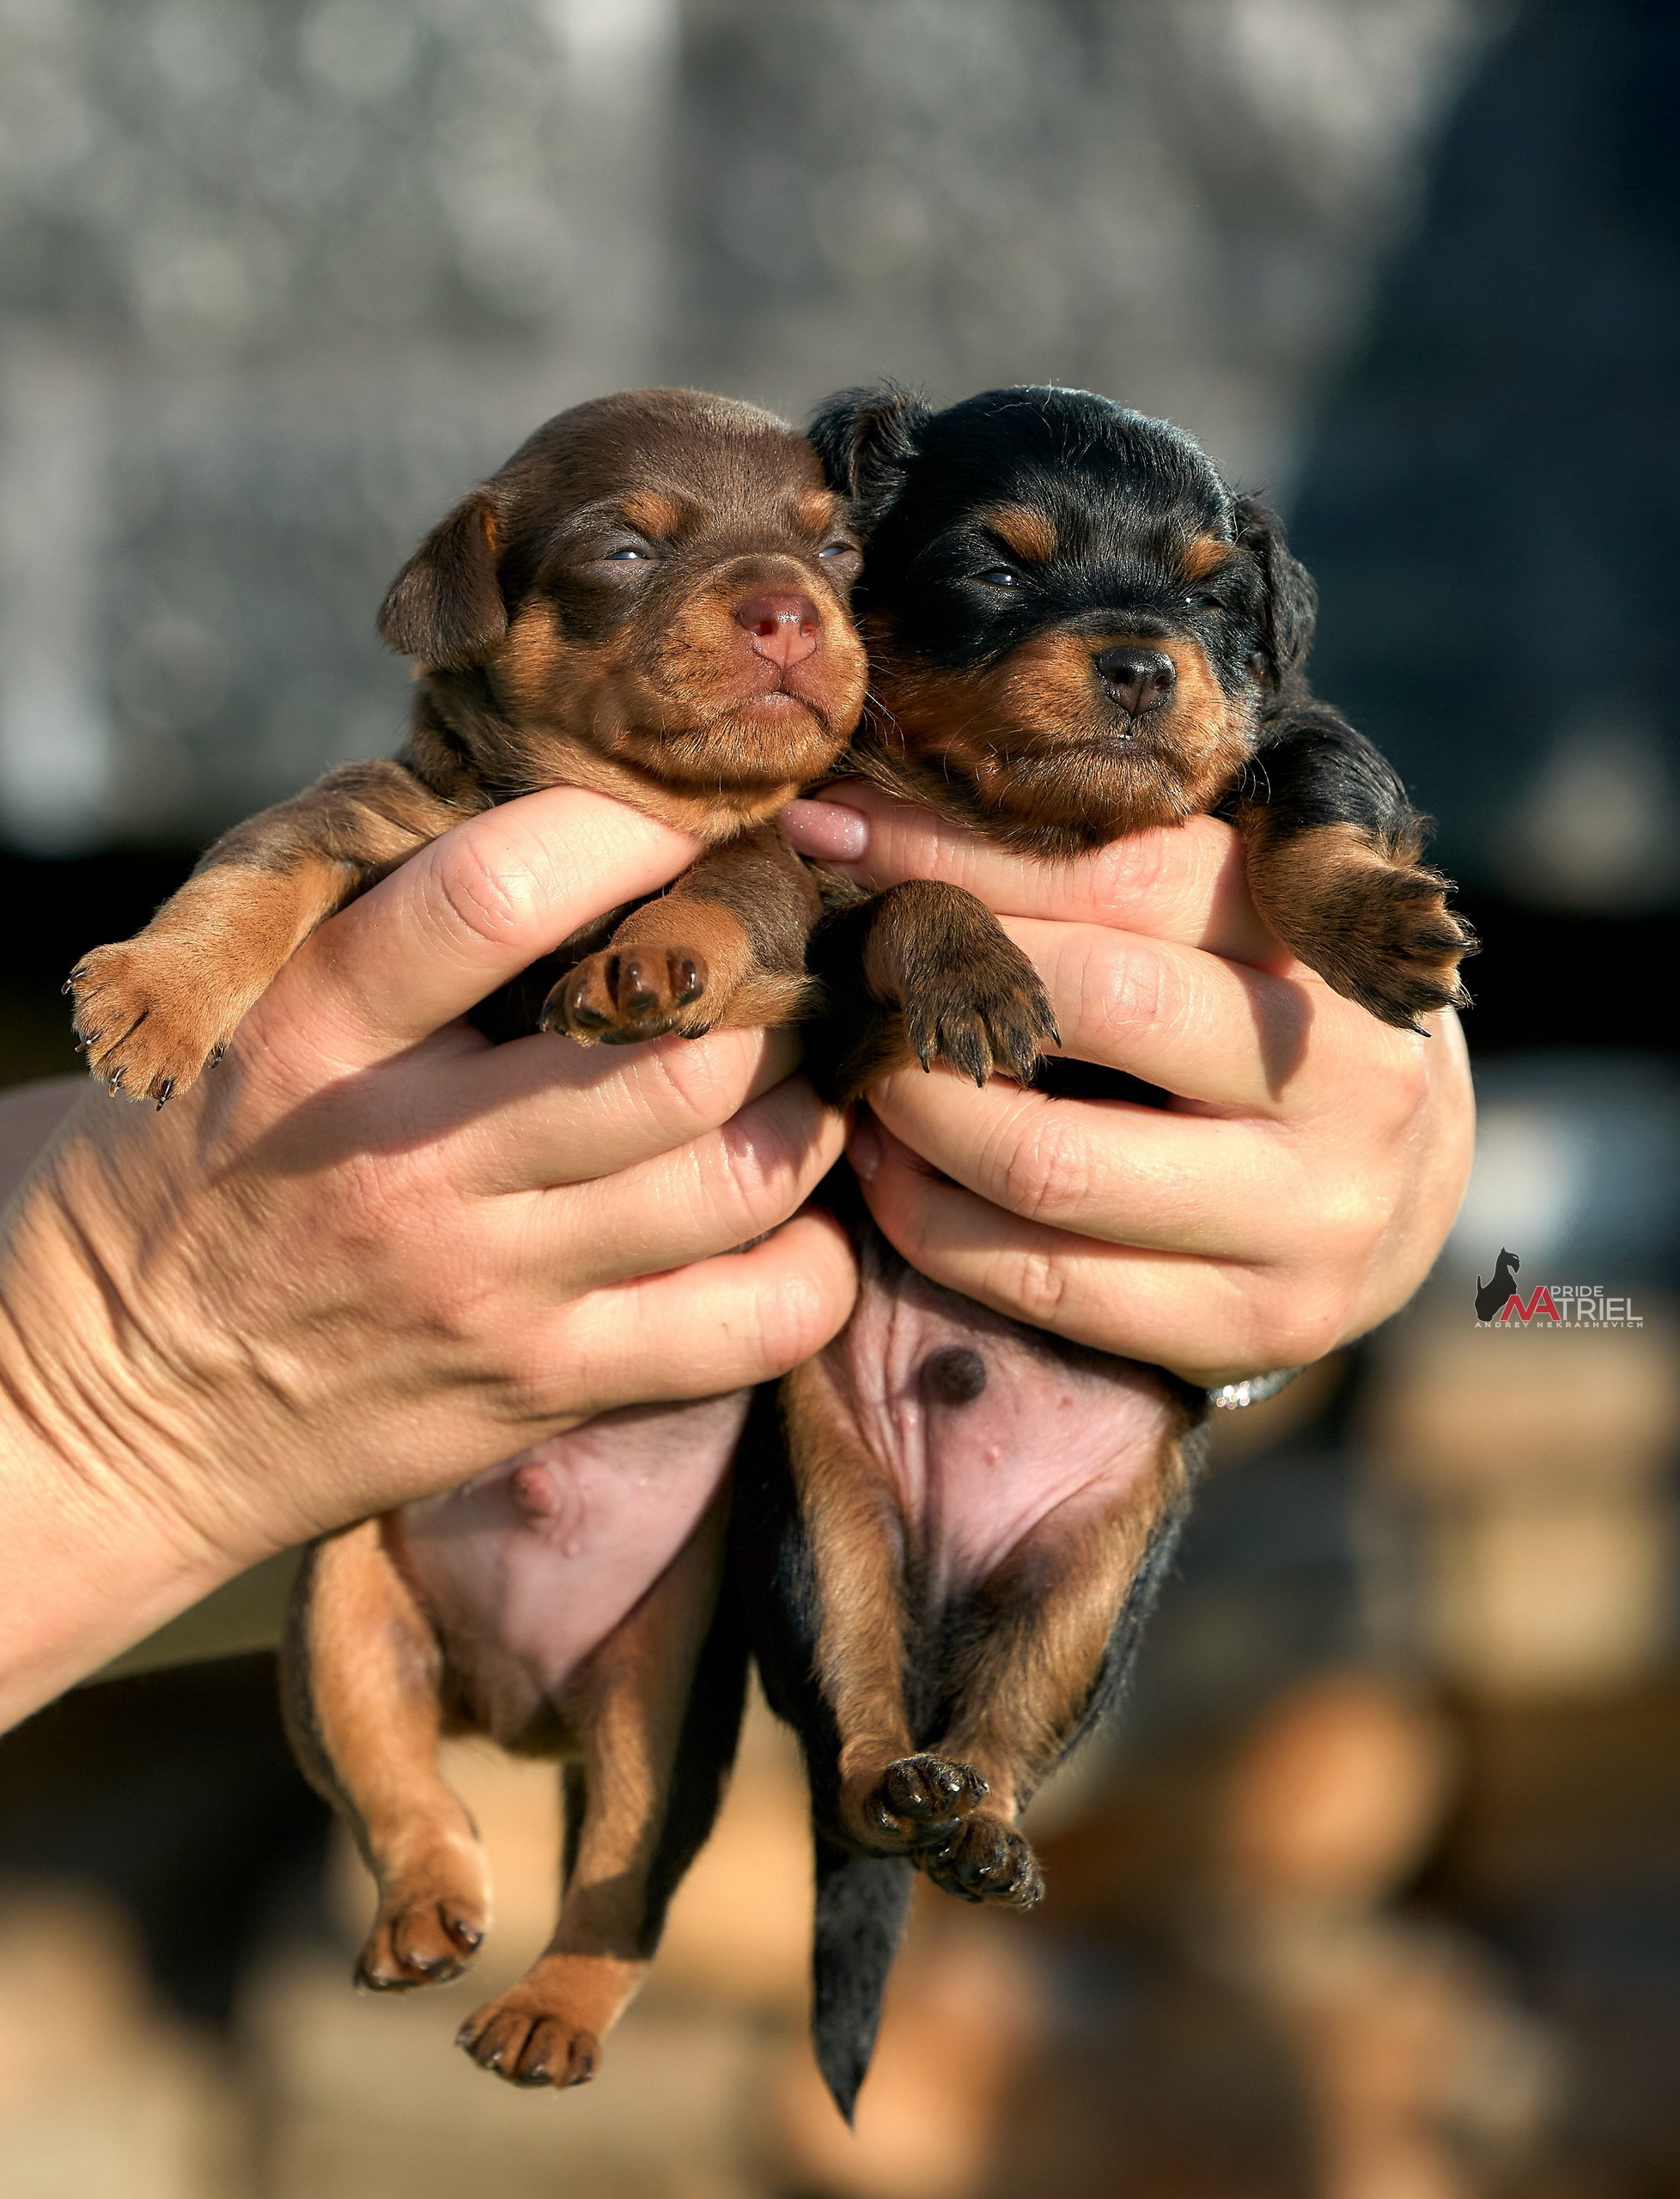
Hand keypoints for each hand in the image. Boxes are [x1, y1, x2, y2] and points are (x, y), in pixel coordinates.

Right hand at [0, 788, 853, 1720]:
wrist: (109, 1408)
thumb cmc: (179, 1171)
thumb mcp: (231, 1011)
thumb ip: (374, 909)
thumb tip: (548, 793)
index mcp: (316, 1035)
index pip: (498, 896)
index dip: (631, 829)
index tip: (690, 810)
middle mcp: (415, 1162)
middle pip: (675, 1049)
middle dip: (764, 976)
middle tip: (780, 945)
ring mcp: (494, 1289)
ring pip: (737, 1174)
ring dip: (806, 1102)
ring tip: (797, 1063)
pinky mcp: (546, 1386)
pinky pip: (749, 1324)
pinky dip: (810, 1258)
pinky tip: (791, 1210)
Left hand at [781, 789, 1472, 1385]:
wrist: (1411, 1184)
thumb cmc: (1276, 1014)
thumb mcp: (1238, 919)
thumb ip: (1119, 869)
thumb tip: (901, 809)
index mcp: (1331, 940)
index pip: (1124, 874)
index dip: (963, 849)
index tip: (838, 827)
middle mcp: (1348, 1074)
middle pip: (1093, 1003)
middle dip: (941, 982)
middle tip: (854, 970)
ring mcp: (1311, 1214)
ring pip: (1052, 1163)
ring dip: (916, 1114)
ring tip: (863, 1078)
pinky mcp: (1260, 1326)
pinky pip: (1049, 1280)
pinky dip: (934, 1223)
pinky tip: (890, 1175)